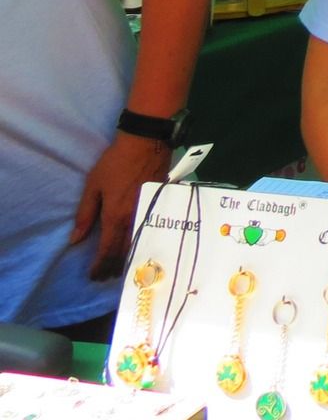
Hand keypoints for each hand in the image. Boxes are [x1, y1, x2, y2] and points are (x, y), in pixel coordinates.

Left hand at [73, 133, 169, 280]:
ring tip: (119, 267)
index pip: (107, 250)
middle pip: (125, 251)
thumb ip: (85, 214)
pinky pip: (150, 232)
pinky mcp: (160, 206)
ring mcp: (150, 213)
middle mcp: (134, 220)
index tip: (93, 277)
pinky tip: (139, 247)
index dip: (99, 266)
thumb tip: (75, 239)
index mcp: (116, 217)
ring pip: (139, 244)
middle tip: (105, 277)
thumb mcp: (93, 185)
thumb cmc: (116, 163)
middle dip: (114, 267)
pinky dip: (142, 244)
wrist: (146, 142)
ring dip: (129, 258)